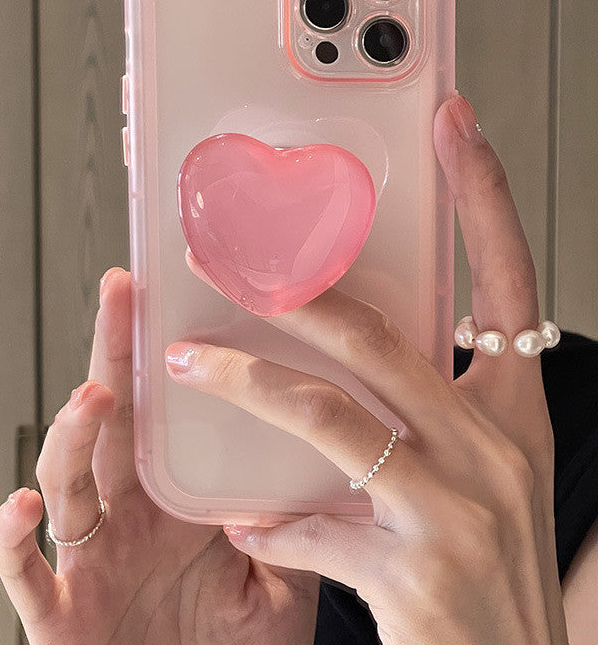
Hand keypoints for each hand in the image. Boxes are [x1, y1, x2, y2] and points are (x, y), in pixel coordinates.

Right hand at [0, 267, 317, 644]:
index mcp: (172, 499)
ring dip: (72, 434)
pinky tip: (24, 505)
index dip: (161, 352)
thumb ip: (289, 530)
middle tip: (121, 293)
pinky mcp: (60, 612)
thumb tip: (315, 473)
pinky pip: (26, 573)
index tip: (177, 296)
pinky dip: (12, 540)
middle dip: (112, 353)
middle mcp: (125, 515)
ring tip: (96, 397)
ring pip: (67, 479)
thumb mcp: (275, 583)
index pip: (161, 410)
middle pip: (112, 419)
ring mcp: (90, 558)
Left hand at [165, 95, 568, 644]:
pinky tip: (245, 522)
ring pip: (327, 415)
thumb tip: (351, 359)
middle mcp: (496, 448)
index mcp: (513, 413)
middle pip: (380, 337)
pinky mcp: (416, 573)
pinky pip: (314, 527)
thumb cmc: (488, 573)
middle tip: (221, 259)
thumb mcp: (479, 475)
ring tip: (187, 358)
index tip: (455, 126)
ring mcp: (459, 509)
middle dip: (292, 292)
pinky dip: (273, 523)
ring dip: (244, 382)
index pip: (509, 281)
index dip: (485, 199)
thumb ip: (427, 411)